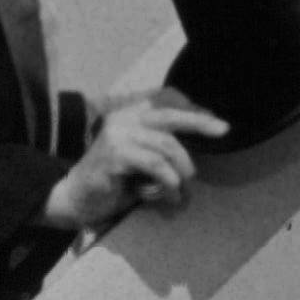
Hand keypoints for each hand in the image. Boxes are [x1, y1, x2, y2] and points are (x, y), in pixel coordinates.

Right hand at [53, 87, 221, 227]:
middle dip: (200, 122)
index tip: (216, 122)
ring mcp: (118, 136)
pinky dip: (168, 182)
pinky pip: (155, 165)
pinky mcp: (115, 156)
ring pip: (167, 146)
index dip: (192, 109)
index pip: (165, 100)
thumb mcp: (141, 158)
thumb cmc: (113, 181)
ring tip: (183, 192)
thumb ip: (161, 146)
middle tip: (223, 130)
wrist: (76, 199)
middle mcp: (123, 119)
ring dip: (182, 172)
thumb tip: (197, 141)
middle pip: (169, 115)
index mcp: (129, 114)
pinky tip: (169, 196)